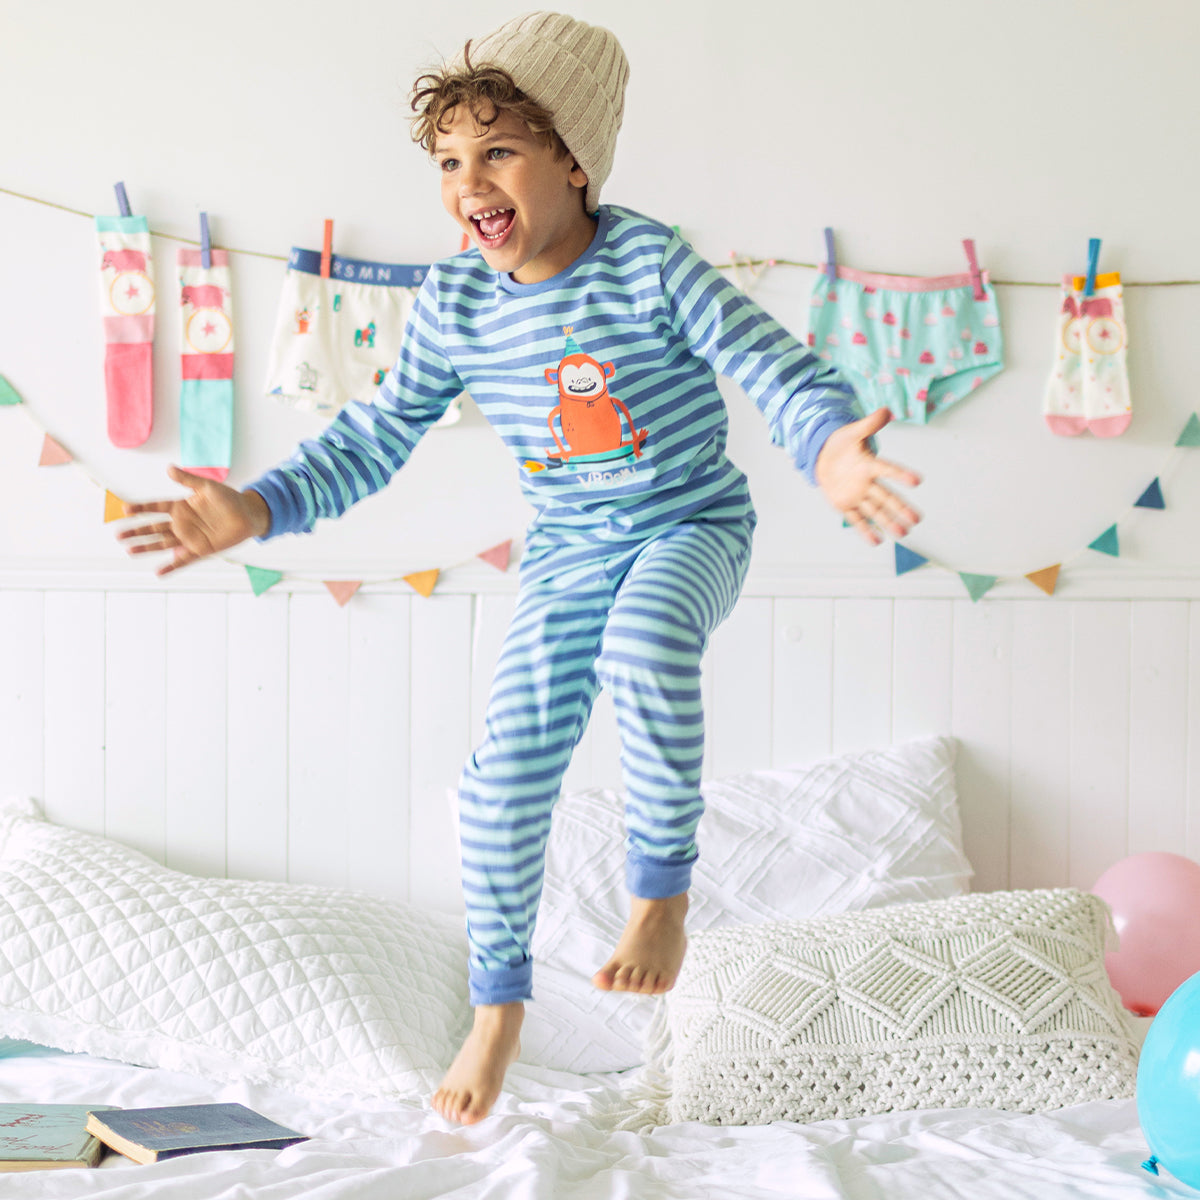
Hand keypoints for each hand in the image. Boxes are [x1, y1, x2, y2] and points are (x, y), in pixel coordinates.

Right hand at [116, 465, 270, 576]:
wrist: (248, 515)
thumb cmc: (228, 499)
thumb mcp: (207, 486)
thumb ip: (188, 479)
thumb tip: (169, 468)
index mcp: (181, 507)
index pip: (155, 507)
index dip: (141, 508)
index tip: (124, 509)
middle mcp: (182, 523)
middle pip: (153, 528)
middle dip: (136, 531)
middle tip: (118, 535)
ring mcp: (189, 537)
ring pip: (162, 543)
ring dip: (146, 547)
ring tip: (129, 551)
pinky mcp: (200, 549)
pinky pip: (183, 560)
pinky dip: (171, 566)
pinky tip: (158, 572)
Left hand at [814, 408, 920, 544]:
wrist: (824, 457)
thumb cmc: (841, 444)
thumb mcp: (851, 432)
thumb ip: (868, 425)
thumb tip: (886, 411)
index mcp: (869, 464)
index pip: (888, 469)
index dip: (901, 474)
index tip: (918, 481)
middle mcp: (867, 483)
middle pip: (886, 497)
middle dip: (901, 508)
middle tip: (917, 519)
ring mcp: (857, 495)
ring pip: (875, 510)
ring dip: (888, 522)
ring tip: (903, 533)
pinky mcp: (845, 505)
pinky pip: (856, 519)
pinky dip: (865, 530)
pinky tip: (877, 541)